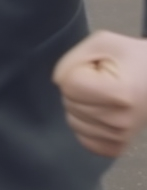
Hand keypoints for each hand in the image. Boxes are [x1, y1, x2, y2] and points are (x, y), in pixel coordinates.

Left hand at [52, 30, 146, 156]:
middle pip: (69, 103)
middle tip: (103, 81)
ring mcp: (120, 137)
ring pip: (72, 121)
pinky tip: (101, 113)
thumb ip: (72, 59)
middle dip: (79, 88)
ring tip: (104, 95)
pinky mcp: (118, 147)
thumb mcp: (102, 42)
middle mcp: (121, 121)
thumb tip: (57, 82)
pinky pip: (84, 140)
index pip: (69, 86)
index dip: (77, 71)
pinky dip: (86, 125)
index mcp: (120, 94)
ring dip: (81, 106)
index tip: (99, 69)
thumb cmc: (131, 57)